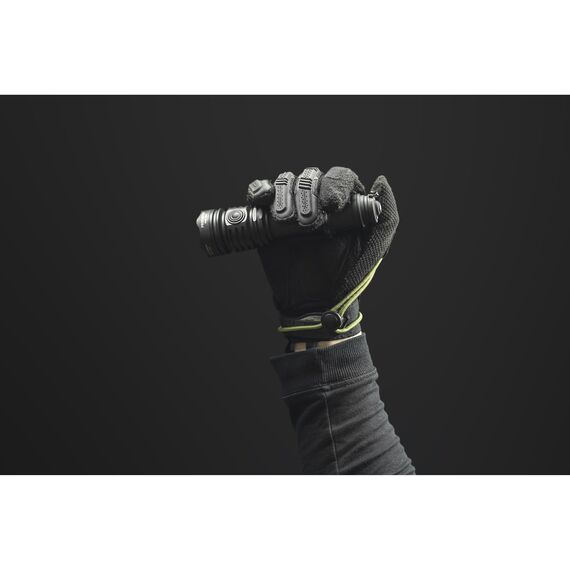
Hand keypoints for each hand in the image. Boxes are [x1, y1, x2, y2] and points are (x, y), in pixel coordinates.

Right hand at [247, 166, 398, 341]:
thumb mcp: (375, 246)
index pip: (339, 177)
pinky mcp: (269, 219)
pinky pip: (262, 194)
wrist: (315, 302)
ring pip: (286, 182)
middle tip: (308, 224)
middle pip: (310, 177)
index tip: (331, 205)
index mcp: (345, 204)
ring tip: (288, 221)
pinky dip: (260, 191)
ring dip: (285, 195)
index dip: (334, 185)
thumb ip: (386, 216)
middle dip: (308, 194)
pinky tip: (264, 200)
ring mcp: (293, 209)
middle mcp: (318, 202)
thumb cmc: (348, 276)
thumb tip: (380, 181)